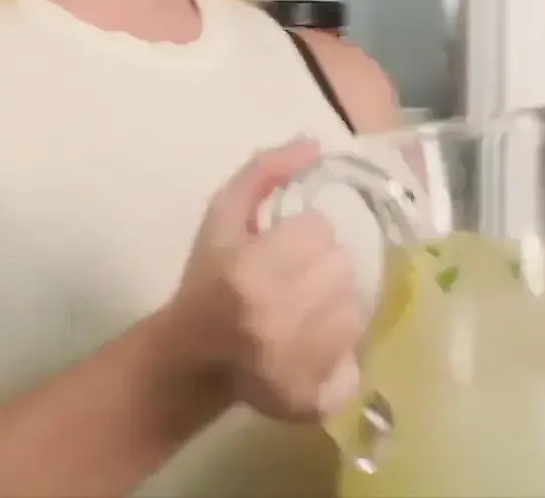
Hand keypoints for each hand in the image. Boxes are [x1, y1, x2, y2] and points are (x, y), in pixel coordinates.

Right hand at [159, 138, 364, 422]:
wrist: (189, 358)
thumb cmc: (206, 281)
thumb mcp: (221, 217)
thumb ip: (263, 173)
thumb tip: (312, 143)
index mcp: (250, 273)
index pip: (320, 231)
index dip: (300, 237)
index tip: (279, 251)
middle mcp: (275, 320)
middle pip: (342, 269)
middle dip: (321, 270)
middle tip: (292, 282)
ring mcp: (296, 366)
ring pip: (355, 313)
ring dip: (333, 307)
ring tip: (302, 313)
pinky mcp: (312, 400)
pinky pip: (354, 360)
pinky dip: (339, 354)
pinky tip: (309, 348)